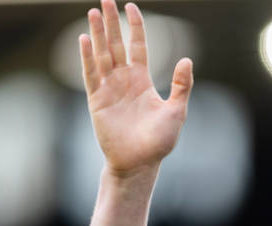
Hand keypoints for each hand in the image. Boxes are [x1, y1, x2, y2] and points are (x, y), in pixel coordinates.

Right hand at [79, 0, 193, 175]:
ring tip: (94, 12)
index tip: (131, 6)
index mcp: (142, 79)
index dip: (135, 26)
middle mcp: (123, 80)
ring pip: (101, 54)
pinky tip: (84, 39)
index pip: (138, 45)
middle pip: (116, 44)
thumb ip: (181, 85)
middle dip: (111, 23)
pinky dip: (87, 57)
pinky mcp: (96, 100)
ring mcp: (108, 88)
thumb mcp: (176, 111)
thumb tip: (186, 60)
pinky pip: (91, 74)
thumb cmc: (159, 141)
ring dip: (97, 34)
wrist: (139, 163)